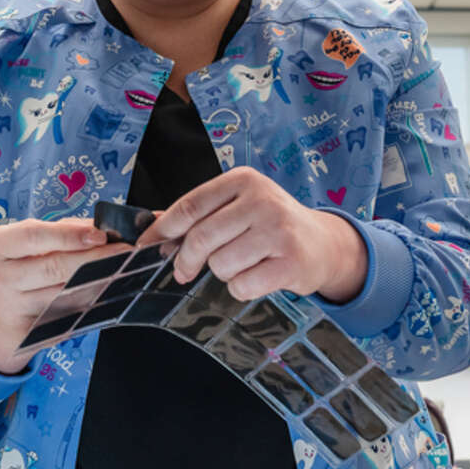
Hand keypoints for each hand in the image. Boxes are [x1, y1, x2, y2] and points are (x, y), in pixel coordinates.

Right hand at [0, 218, 122, 372]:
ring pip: (66, 294)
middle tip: (125, 251)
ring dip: (99, 281)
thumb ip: (66, 230)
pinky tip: (109, 293)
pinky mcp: (28, 333)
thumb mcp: (33, 242)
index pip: (34, 235)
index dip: (70, 235)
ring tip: (123, 270)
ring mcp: (12, 308)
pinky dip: (91, 304)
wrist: (2, 314)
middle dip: (95, 258)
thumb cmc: (24, 266)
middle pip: (54, 266)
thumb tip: (103, 227)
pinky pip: (68, 316)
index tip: (100, 234)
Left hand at [140, 167, 367, 302]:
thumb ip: (199, 214)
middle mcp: (262, 200)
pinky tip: (259, 275)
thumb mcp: (238, 207)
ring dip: (223, 273)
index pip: (189, 206)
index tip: (146, 247)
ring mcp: (278, 230)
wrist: (323, 244)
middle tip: (185, 270)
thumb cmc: (271, 225)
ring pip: (219, 265)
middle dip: (186, 261)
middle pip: (200, 238)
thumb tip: (153, 227)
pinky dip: (243, 288)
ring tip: (243, 263)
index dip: (162, 231)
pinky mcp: (290, 262)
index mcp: (244, 180)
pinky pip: (241, 285)